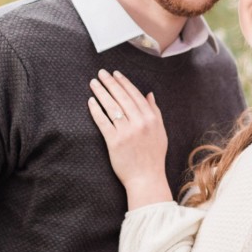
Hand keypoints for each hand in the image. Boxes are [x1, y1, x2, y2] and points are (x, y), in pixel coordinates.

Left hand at [88, 69, 171, 207]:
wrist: (146, 178)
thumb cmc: (153, 156)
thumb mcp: (160, 132)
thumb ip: (155, 112)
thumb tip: (149, 94)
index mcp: (151, 119)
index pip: (135, 95)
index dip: (124, 82)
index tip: (115, 74)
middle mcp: (139, 123)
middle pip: (121, 97)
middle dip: (110, 82)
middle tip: (101, 73)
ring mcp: (126, 132)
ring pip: (111, 106)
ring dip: (101, 92)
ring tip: (93, 83)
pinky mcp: (114, 141)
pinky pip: (103, 121)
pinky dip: (96, 110)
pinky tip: (91, 101)